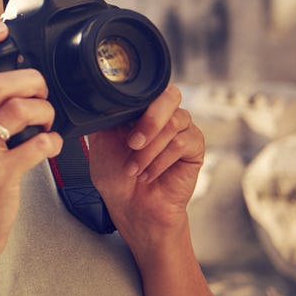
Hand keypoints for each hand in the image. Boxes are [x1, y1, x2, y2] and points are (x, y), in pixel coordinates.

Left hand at [86, 84, 205, 251]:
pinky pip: (182, 143)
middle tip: (131, 143)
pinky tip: (149, 174)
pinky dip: (161, 160)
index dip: (135, 102)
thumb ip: (108, 115)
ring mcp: (181, 130)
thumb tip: (105, 97)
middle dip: (149, 121)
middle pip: (170, 96)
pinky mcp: (195, 148)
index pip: (148, 89)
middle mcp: (164, 116)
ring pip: (174, 123)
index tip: (119, 125)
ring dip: (149, 149)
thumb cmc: (116, 176)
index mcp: (141, 109)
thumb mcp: (100, 140)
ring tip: (135, 169)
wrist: (131, 207)